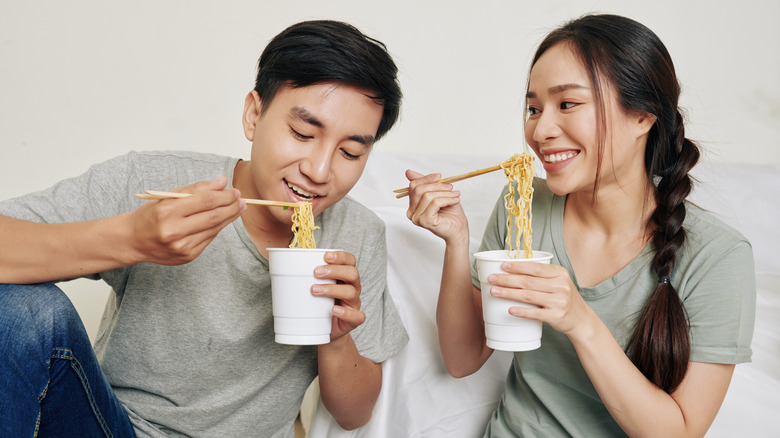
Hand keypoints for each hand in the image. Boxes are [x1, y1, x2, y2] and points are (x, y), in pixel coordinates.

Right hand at [128, 176, 245, 264]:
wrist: (133, 240)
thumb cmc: (151, 215)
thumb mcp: (168, 196)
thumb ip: (196, 189)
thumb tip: (222, 182)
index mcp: (167, 211)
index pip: (205, 201)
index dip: (224, 195)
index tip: (234, 191)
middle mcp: (174, 231)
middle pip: (213, 216)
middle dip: (231, 206)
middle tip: (241, 199)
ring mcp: (182, 246)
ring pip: (214, 229)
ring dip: (229, 217)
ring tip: (237, 208)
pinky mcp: (187, 256)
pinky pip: (209, 239)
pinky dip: (217, 228)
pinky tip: (221, 220)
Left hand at [313, 250, 365, 340]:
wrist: (323, 330)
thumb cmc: (318, 305)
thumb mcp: (314, 287)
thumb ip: (307, 276)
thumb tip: (283, 264)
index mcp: (345, 276)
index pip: (350, 261)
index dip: (341, 256)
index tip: (325, 256)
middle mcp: (353, 287)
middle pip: (352, 274)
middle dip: (335, 271)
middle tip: (316, 272)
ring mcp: (354, 304)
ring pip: (351, 292)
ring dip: (333, 289)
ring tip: (315, 290)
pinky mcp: (353, 320)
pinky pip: (357, 316)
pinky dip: (346, 312)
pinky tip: (334, 310)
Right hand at [404, 169, 467, 243]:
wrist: (458, 230)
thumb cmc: (450, 213)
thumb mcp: (438, 194)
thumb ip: (425, 184)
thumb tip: (408, 172)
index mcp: (412, 206)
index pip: (413, 186)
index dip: (426, 178)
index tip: (440, 176)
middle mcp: (411, 213)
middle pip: (418, 190)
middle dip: (436, 185)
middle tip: (450, 186)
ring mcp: (417, 218)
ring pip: (427, 196)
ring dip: (445, 193)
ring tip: (456, 195)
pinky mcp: (425, 221)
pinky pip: (435, 203)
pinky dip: (447, 199)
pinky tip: (455, 200)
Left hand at [487, 260, 592, 337]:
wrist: (581, 319)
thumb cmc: (565, 298)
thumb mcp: (559, 282)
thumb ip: (542, 275)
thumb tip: (514, 269)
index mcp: (560, 273)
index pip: (535, 267)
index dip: (517, 266)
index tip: (502, 266)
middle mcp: (561, 286)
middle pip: (528, 281)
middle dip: (507, 279)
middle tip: (492, 279)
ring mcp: (559, 301)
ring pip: (528, 295)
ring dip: (509, 293)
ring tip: (494, 292)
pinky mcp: (556, 316)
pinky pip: (535, 313)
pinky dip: (521, 311)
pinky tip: (510, 309)